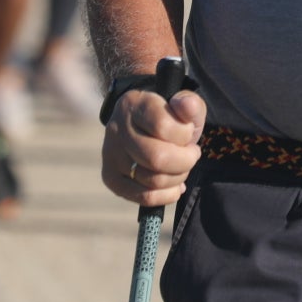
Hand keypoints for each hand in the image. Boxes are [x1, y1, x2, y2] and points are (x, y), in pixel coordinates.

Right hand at [102, 86, 205, 206]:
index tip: (188, 133)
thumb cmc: (169, 117)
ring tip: (181, 166)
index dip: (184, 134)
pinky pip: (144, 197)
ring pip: (153, 180)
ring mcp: (111, 156)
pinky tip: (175, 185)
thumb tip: (187, 106)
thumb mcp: (184, 105)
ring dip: (178, 177)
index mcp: (134, 105)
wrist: (142, 127)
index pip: (163, 126)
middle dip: (185, 161)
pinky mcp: (111, 178)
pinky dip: (167, 195)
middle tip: (191, 154)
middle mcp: (117, 129)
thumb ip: (191, 104)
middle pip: (157, 158)